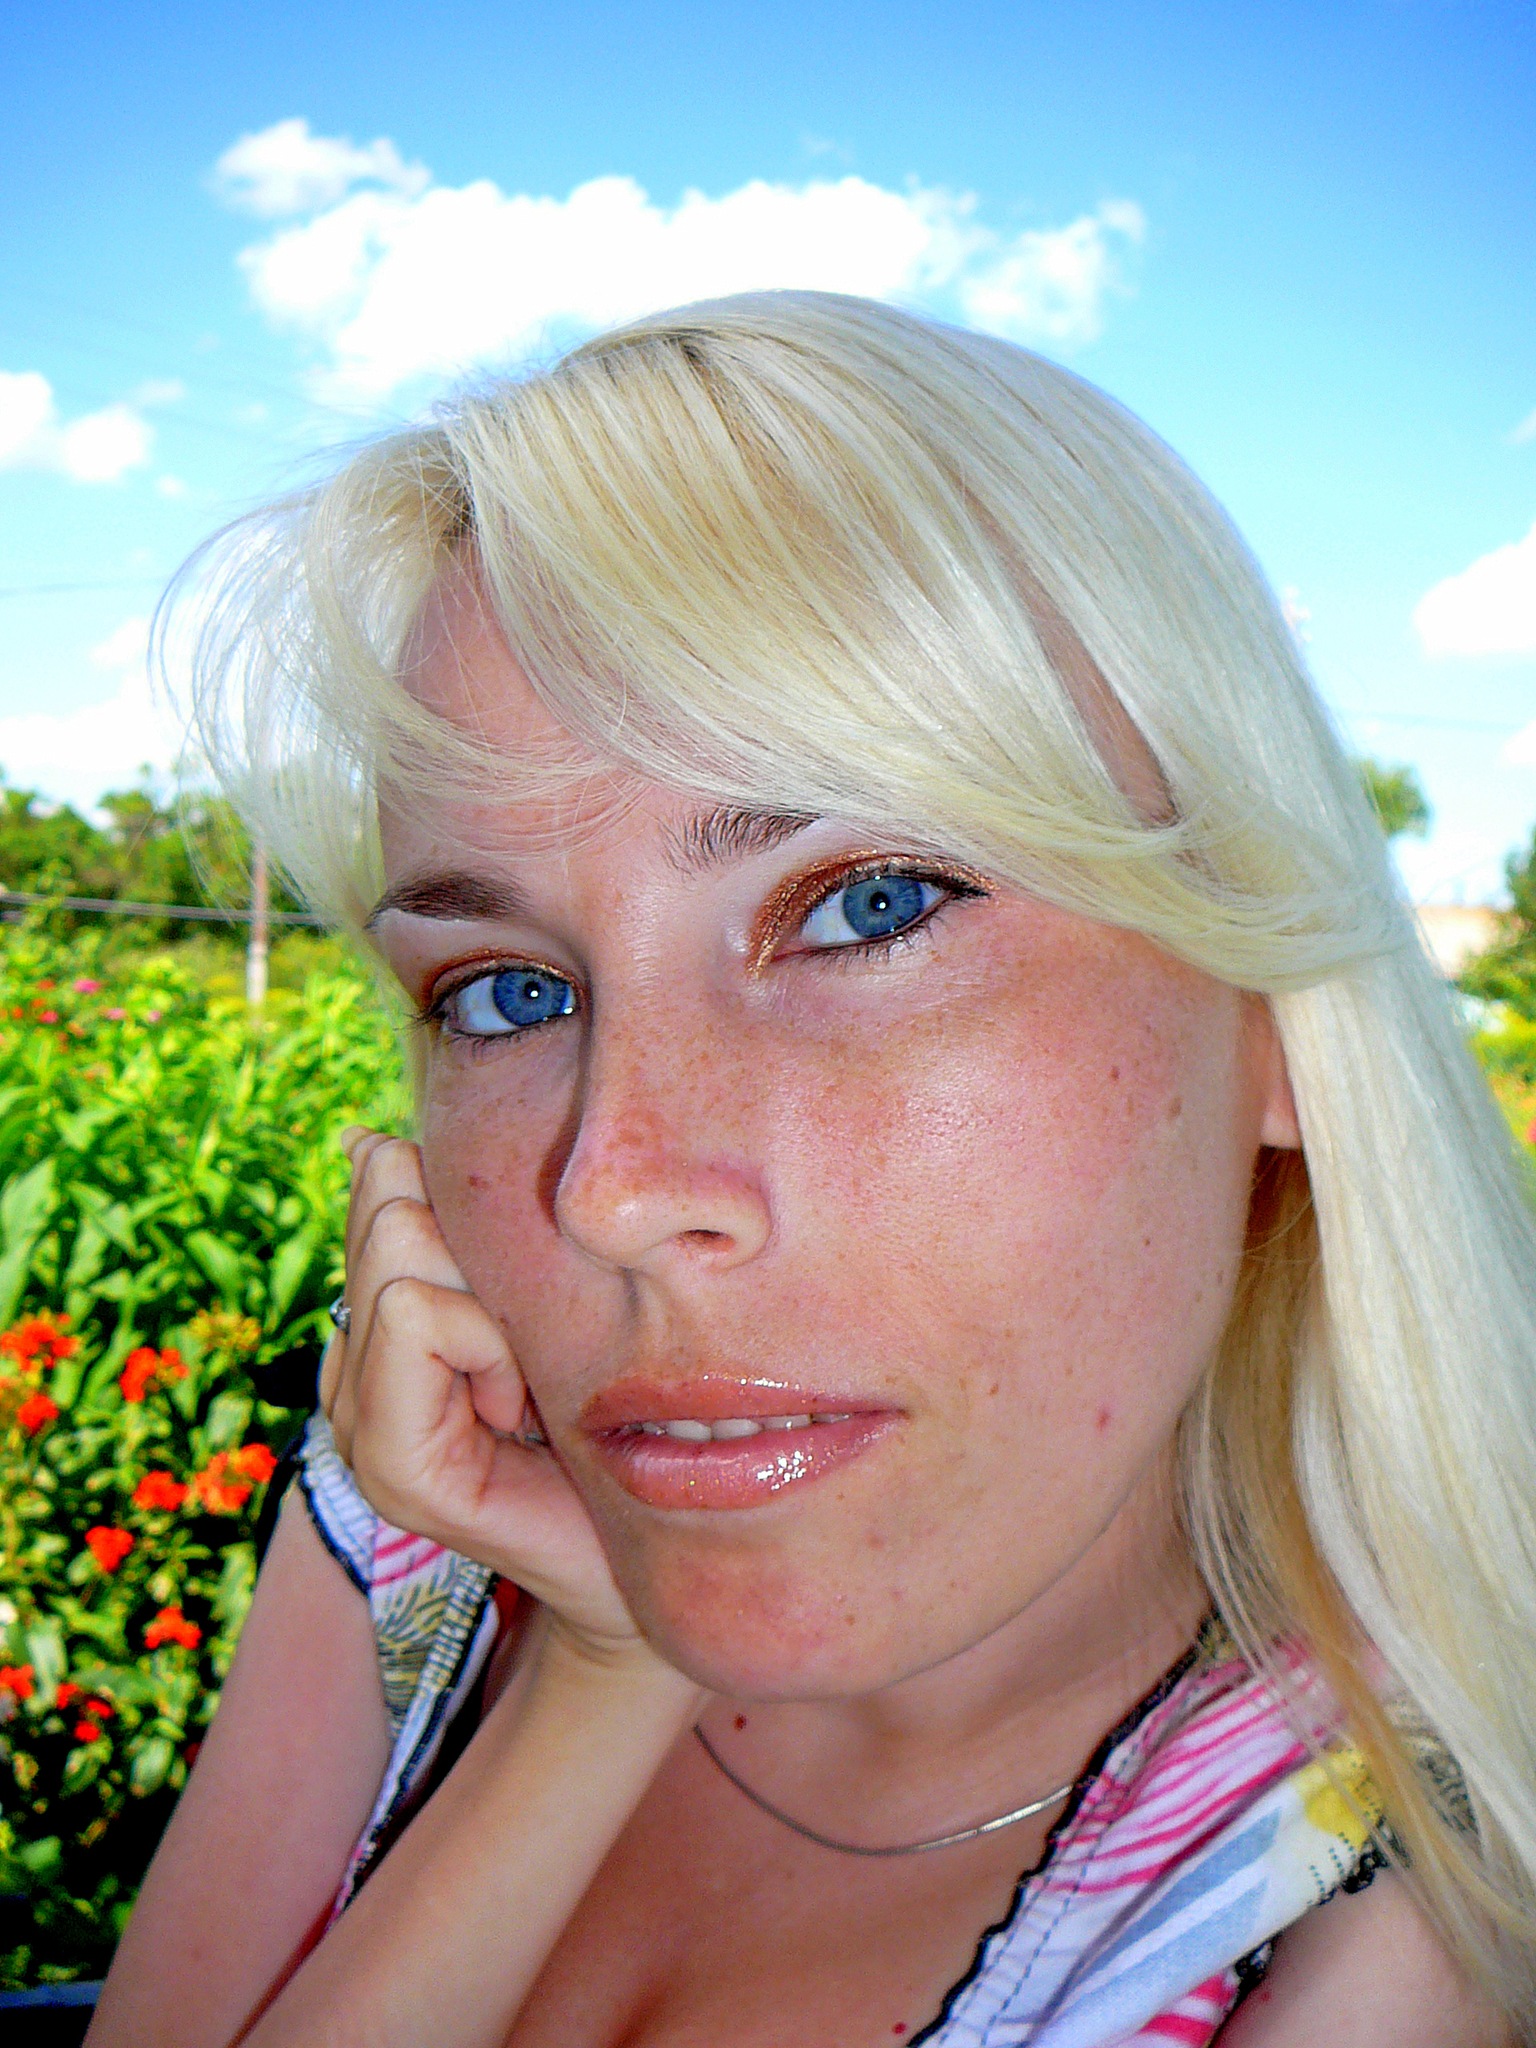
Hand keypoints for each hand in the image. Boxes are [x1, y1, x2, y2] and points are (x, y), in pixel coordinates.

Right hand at [321, 1127, 642, 1659]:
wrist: (644, 1560)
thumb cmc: (605, 1423)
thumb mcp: (532, 1302)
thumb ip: (462, 1234)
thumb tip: (365, 1139)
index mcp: (374, 1330)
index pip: (379, 1186)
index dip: (464, 1210)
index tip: (520, 1294)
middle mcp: (346, 1376)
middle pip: (388, 1209)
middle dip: (475, 1252)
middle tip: (524, 1346)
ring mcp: (355, 1426)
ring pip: (398, 1254)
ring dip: (489, 1305)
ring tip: (521, 1384)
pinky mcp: (390, 1465)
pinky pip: (416, 1314)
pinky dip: (485, 1343)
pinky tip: (516, 1412)